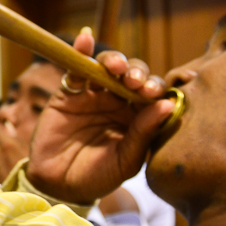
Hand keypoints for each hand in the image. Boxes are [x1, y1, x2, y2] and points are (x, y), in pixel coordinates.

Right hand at [26, 30, 176, 203]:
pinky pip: (75, 68)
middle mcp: (118, 102)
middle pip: (132, 75)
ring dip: (114, 61)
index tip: (150, 92)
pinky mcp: (68, 92)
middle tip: (134, 81)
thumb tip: (166, 104)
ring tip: (115, 67)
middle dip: (136, 72)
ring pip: (107, 67)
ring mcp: (93, 95)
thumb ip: (143, 133)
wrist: (58, 186)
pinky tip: (84, 39)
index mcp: (138, 117)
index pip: (152, 94)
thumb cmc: (98, 177)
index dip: (153, 88)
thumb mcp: (126, 160)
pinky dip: (80, 52)